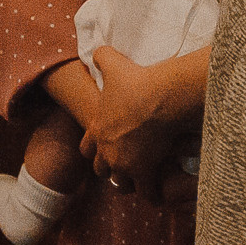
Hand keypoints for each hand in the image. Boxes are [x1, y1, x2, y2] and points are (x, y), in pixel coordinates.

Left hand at [79, 47, 201, 203]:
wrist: (159, 98)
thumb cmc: (136, 82)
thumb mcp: (114, 63)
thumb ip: (102, 57)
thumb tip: (98, 50)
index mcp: (98, 130)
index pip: (86, 149)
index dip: (94, 149)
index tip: (103, 148)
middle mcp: (108, 151)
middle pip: (101, 170)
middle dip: (110, 168)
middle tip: (123, 165)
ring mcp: (125, 164)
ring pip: (121, 184)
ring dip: (129, 183)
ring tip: (139, 181)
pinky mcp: (145, 171)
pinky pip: (147, 192)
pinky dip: (152, 194)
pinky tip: (157, 193)